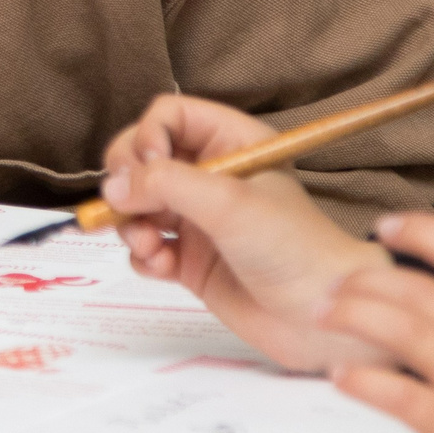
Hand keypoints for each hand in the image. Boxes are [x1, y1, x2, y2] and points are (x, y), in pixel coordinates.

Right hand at [104, 93, 292, 285]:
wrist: (322, 317)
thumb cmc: (290, 246)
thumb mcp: (228, 202)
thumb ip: (165, 184)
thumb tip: (111, 188)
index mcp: (232, 144)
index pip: (170, 115)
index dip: (148, 135)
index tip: (148, 165)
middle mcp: (211, 176)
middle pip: (142, 157)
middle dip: (127, 181)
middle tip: (125, 204)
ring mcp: (198, 219)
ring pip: (136, 204)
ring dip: (131, 223)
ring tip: (150, 244)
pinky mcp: (189, 260)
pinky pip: (146, 246)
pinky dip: (143, 255)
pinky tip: (161, 266)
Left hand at [322, 212, 433, 432]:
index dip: (424, 233)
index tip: (386, 227)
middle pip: (424, 291)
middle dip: (365, 281)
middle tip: (333, 287)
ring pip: (404, 329)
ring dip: (352, 317)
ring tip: (324, 318)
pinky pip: (396, 391)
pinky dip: (360, 378)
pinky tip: (341, 375)